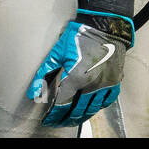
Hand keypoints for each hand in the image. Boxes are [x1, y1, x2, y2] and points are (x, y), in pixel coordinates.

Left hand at [27, 9, 135, 126]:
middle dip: (65, 118)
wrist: (105, 26)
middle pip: (77, 110)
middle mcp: (92, 85)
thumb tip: (33, 93)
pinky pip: (107, 100)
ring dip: (81, 116)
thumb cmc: (79, 36)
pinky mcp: (115, 81)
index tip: (48, 119)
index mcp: (76, 78)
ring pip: (92, 109)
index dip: (53, 114)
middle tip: (57, 121)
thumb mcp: (58, 52)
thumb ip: (44, 74)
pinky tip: (91, 108)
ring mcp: (105, 84)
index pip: (62, 104)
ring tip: (72, 119)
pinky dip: (98, 107)